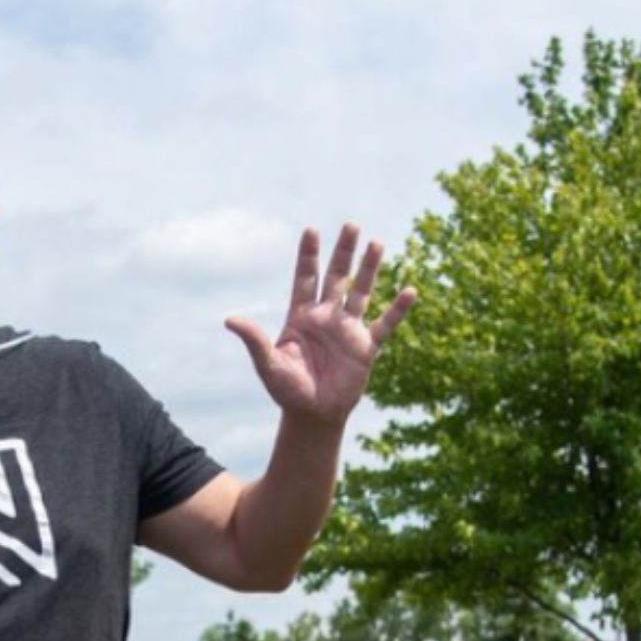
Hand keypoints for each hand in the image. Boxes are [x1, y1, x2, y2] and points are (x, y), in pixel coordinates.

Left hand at [226, 224, 416, 425]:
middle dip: (343, 252)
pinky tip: (410, 291)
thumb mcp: (268, 364)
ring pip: (361, 292)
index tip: (311, 230)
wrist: (312, 415)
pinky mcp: (366, 347)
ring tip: (377, 244)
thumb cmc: (287, 390)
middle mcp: (327, 317)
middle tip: (351, 225)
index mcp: (302, 316)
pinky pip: (385, 325)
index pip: (306, 278)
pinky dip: (397, 310)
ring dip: (369, 269)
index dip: (308, 256)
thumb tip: (230, 319)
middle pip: (336, 277)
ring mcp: (348, 330)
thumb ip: (254, 339)